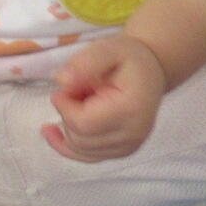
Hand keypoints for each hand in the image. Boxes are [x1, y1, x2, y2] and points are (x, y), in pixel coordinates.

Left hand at [42, 34, 166, 161]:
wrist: (150, 71)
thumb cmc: (128, 58)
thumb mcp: (108, 48)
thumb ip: (85, 62)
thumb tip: (61, 81)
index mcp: (131, 108)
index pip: (83, 123)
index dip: (65, 107)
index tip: (63, 88)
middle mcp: (133, 134)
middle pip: (80, 138)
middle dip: (67, 115)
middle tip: (76, 90)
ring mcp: (129, 147)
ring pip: (80, 149)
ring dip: (69, 126)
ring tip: (81, 101)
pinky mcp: (122, 152)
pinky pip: (87, 157)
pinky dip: (68, 146)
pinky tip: (54, 132)